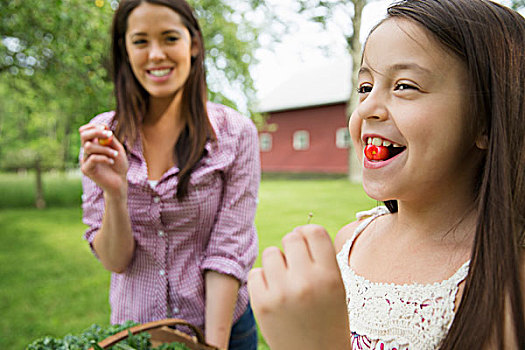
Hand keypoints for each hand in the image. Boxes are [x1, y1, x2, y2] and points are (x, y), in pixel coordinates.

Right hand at [79, 123, 128, 197]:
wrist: (120, 182)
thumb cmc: (119, 165)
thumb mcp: (117, 149)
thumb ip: (110, 139)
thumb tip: (103, 126)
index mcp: (93, 144)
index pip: (85, 131)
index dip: (93, 127)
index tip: (105, 129)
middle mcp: (86, 151)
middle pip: (83, 135)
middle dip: (96, 132)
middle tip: (109, 135)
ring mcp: (85, 160)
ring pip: (89, 147)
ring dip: (105, 148)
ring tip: (116, 154)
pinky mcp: (86, 169)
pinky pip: (92, 158)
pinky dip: (104, 158)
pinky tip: (111, 162)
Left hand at [248, 225, 349, 349]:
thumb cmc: (328, 319)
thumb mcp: (337, 287)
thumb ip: (320, 259)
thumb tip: (297, 231)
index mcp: (330, 276)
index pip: (314, 231)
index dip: (308, 233)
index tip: (306, 244)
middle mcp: (307, 281)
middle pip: (291, 237)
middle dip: (292, 248)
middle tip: (296, 267)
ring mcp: (282, 292)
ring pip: (271, 253)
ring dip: (277, 263)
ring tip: (285, 283)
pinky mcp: (261, 304)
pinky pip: (256, 272)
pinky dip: (263, 280)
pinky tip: (274, 294)